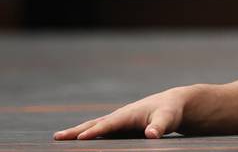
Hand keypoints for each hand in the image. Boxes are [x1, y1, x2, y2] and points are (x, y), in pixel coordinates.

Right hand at [53, 87, 189, 139]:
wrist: (171, 104)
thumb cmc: (169, 111)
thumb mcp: (167, 119)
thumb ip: (159, 127)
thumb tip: (152, 135)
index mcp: (129, 114)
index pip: (109, 124)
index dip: (95, 131)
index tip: (80, 137)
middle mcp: (120, 116)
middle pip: (95, 124)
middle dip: (77, 130)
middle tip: (58, 137)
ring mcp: (118, 122)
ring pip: (95, 126)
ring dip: (77, 132)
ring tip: (59, 138)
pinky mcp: (119, 127)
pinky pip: (100, 131)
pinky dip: (87, 135)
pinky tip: (77, 141)